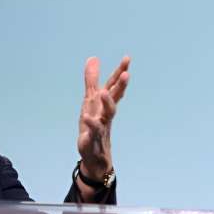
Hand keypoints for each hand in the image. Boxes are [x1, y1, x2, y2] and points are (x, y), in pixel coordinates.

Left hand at [77, 56, 129, 179]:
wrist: (95, 155)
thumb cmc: (94, 125)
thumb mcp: (90, 100)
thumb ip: (92, 80)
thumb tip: (93, 58)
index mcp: (105, 104)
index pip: (114, 86)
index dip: (120, 72)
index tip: (127, 58)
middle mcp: (106, 113)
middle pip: (115, 98)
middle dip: (120, 86)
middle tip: (126, 73)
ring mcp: (101, 126)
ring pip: (108, 114)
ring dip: (107, 103)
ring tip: (102, 92)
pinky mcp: (93, 139)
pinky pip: (93, 131)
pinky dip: (91, 124)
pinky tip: (86, 117)